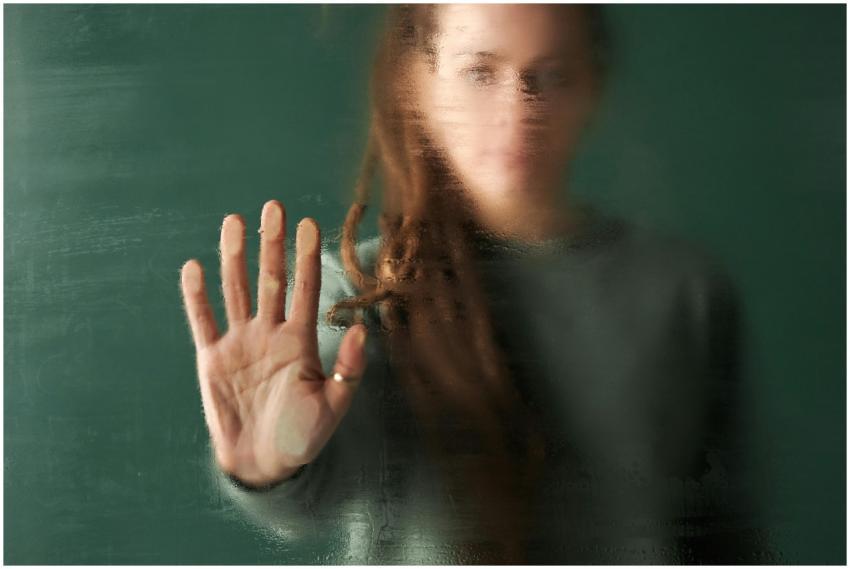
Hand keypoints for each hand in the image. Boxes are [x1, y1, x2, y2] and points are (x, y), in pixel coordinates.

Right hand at [180, 200, 367, 486]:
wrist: (263, 464)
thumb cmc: (302, 437)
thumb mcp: (332, 406)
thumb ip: (348, 370)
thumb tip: (365, 329)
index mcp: (301, 341)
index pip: (305, 289)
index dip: (307, 258)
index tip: (310, 223)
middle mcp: (271, 332)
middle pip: (271, 278)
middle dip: (272, 243)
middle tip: (273, 206)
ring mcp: (240, 342)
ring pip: (237, 289)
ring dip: (235, 256)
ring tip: (234, 222)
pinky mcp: (212, 358)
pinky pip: (203, 319)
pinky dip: (197, 295)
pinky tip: (195, 267)